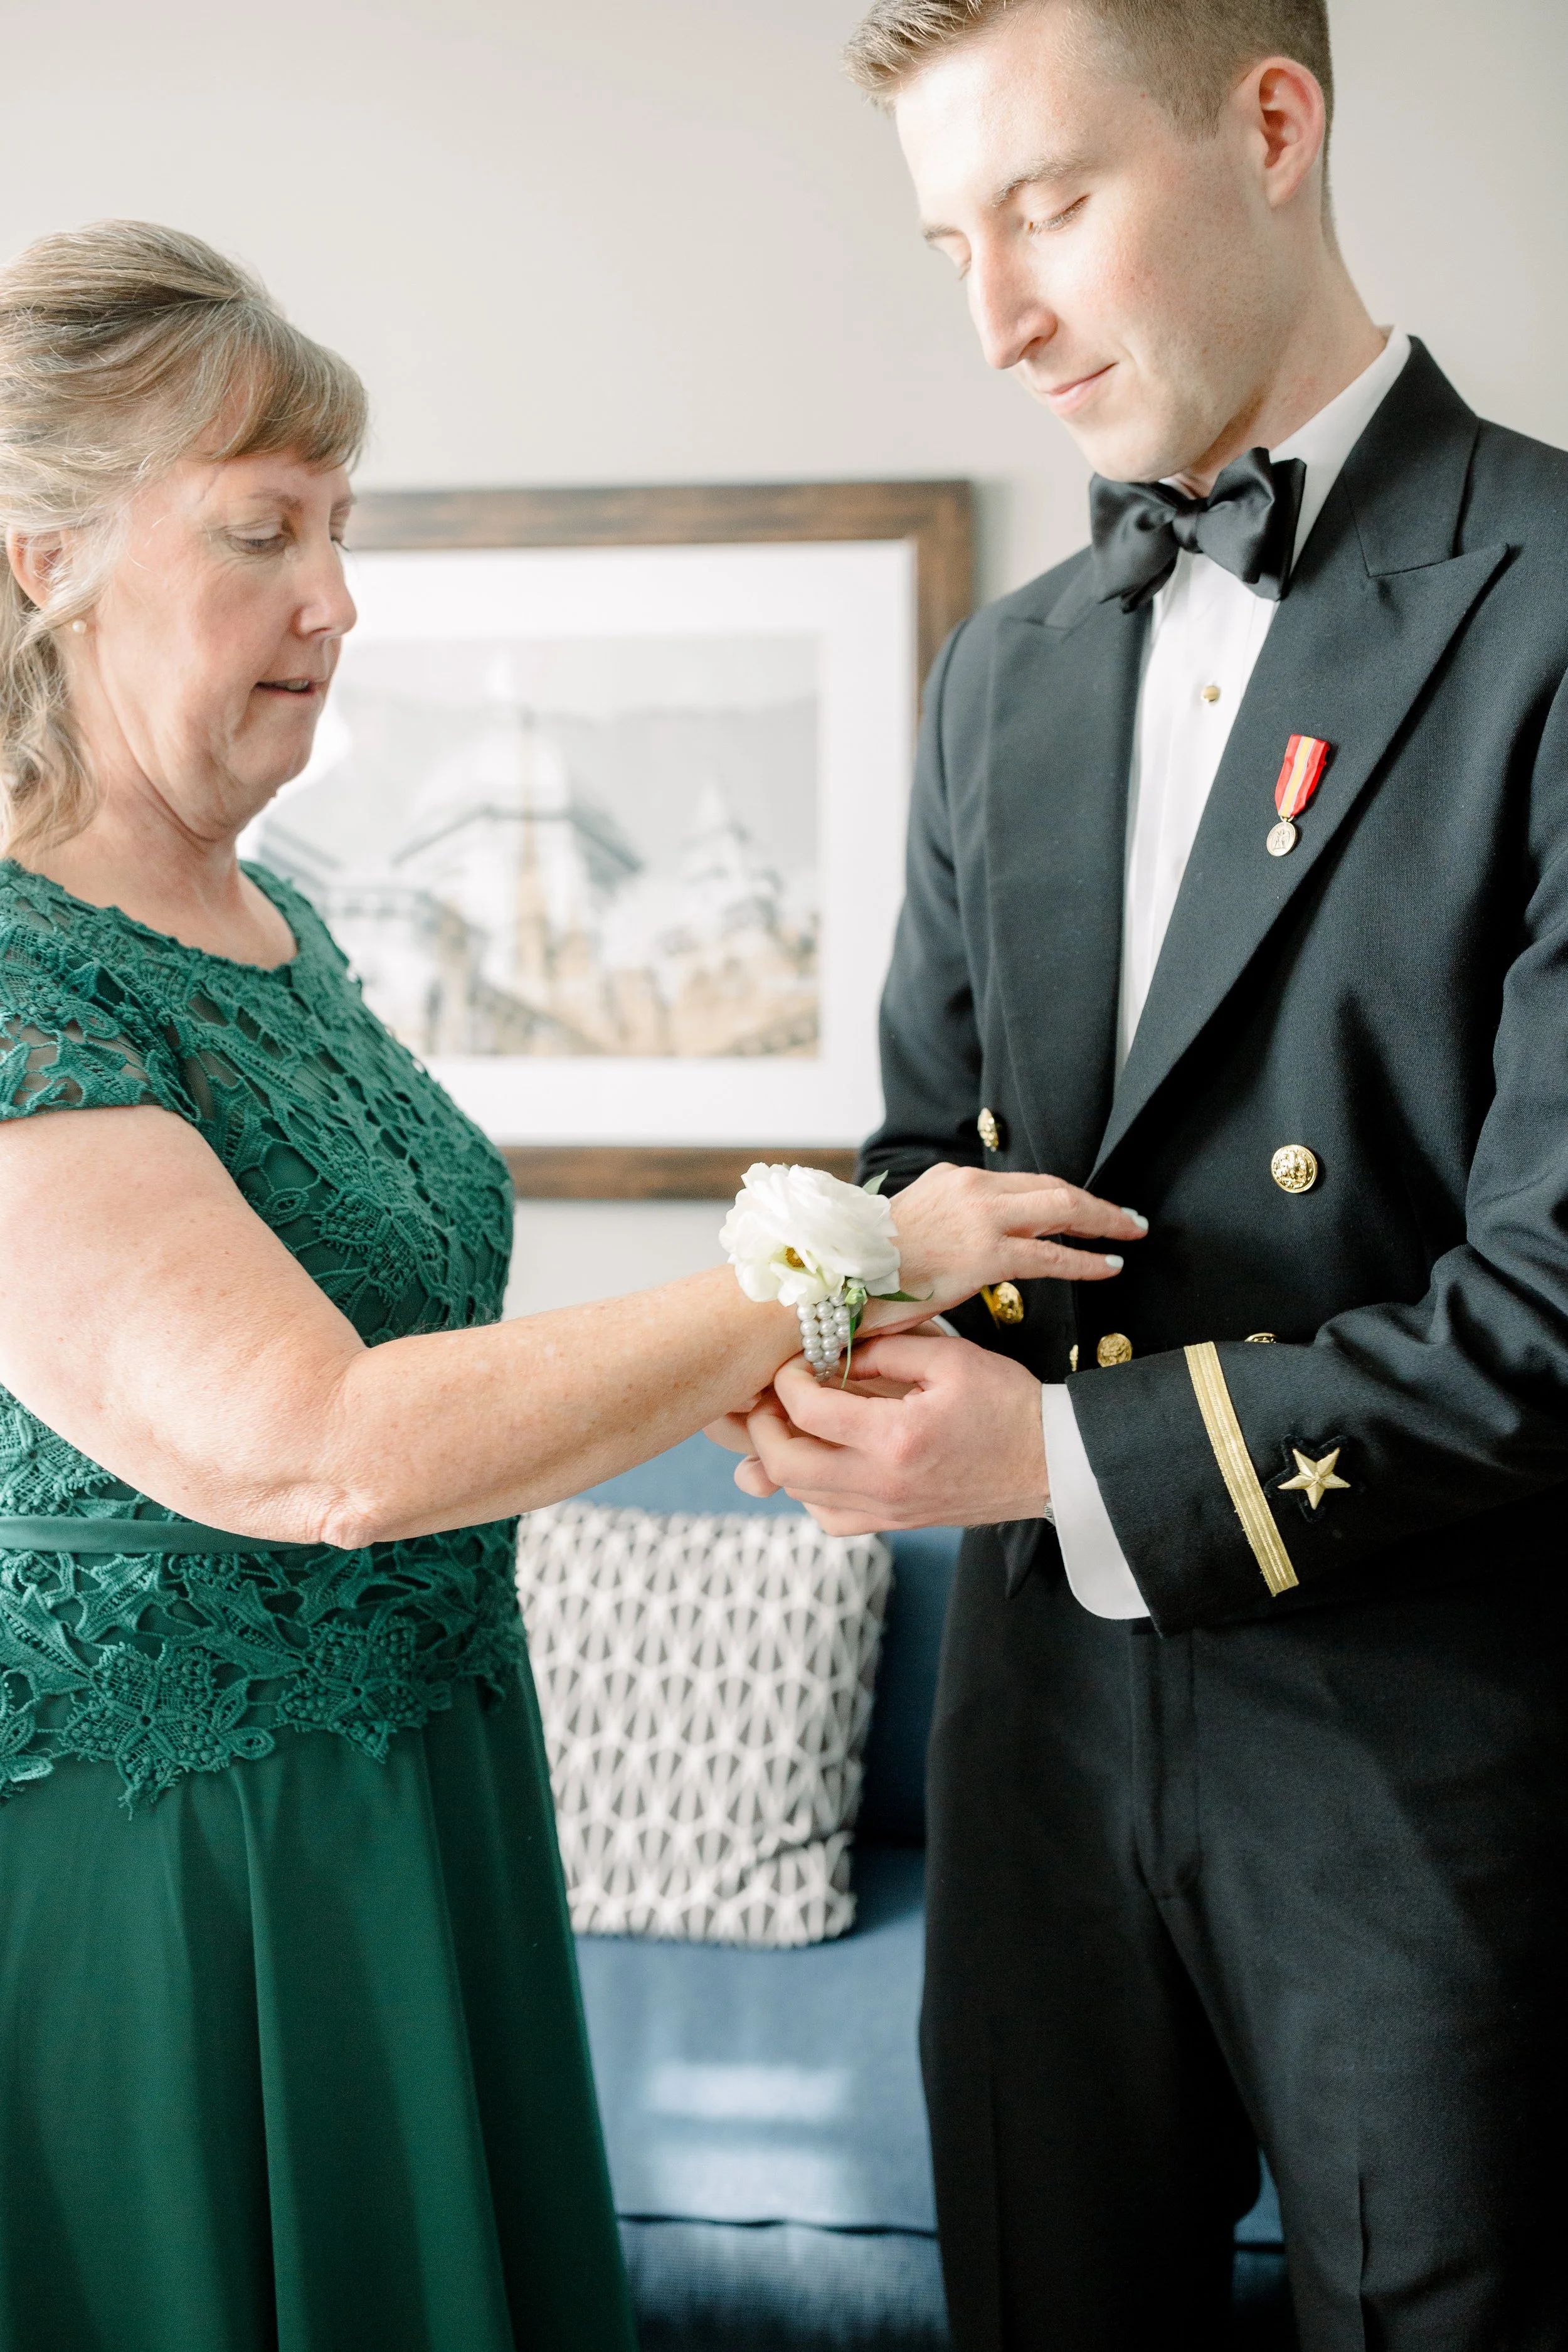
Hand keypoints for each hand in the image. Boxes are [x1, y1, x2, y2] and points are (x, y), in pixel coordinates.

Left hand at [743, 1333, 1046, 1533]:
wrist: (1053, 1462)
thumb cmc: (1008, 1403)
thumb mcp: (950, 1357)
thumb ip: (885, 1351)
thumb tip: (834, 1355)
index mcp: (898, 1438)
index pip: (808, 1413)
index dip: (785, 1382)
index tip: (792, 1362)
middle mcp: (885, 1484)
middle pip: (785, 1467)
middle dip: (762, 1426)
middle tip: (769, 1397)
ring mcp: (888, 1511)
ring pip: (801, 1496)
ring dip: (782, 1457)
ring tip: (790, 1422)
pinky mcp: (896, 1524)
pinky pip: (830, 1517)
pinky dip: (811, 1489)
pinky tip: (823, 1458)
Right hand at [870, 1164, 1144, 1330]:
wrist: (839, 1276)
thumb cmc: (868, 1264)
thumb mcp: (913, 1224)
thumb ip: (949, 1223)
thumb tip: (971, 1244)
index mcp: (952, 1177)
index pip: (1022, 1182)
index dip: (1062, 1195)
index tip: (1085, 1206)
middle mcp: (971, 1187)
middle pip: (1051, 1187)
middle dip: (1094, 1203)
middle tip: (1126, 1218)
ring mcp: (981, 1218)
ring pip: (1060, 1209)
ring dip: (1101, 1221)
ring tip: (1129, 1233)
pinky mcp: (986, 1254)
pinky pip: (1050, 1255)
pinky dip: (1085, 1260)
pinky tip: (1109, 1266)